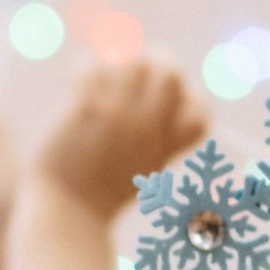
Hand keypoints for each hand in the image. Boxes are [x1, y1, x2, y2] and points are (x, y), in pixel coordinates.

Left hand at [32, 58, 211, 220]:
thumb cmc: (104, 192)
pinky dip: (83, 70)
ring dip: (117, 63)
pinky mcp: (85, 109)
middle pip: (170, 71)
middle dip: (157, 63)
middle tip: (134, 73)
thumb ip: (157, 136)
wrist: (69, 208)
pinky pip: (91, 67)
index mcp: (166, 144)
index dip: (190, 98)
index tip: (167, 104)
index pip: (200, 107)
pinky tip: (76, 85)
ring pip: (132, 61)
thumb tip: (154, 94)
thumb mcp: (145, 168)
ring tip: (102, 81)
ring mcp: (117, 115)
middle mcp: (147, 127)